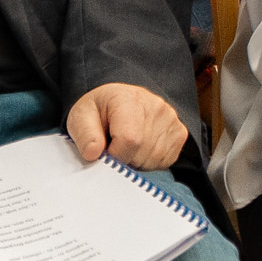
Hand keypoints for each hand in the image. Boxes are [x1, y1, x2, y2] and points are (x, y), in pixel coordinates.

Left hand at [67, 82, 187, 169]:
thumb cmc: (100, 110)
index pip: (129, 140)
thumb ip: (85, 134)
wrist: (119, 101)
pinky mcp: (180, 132)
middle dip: (125, 159)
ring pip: (154, 159)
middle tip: (114, 146)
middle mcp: (156, 106)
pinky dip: (150, 162)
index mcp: (129, 99)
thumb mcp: (81, 116)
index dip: (114, 155)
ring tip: (127, 145)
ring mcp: (171, 119)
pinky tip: (140, 148)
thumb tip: (93, 153)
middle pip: (142, 153)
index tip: (105, 152)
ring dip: (137, 161)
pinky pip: (165, 161)